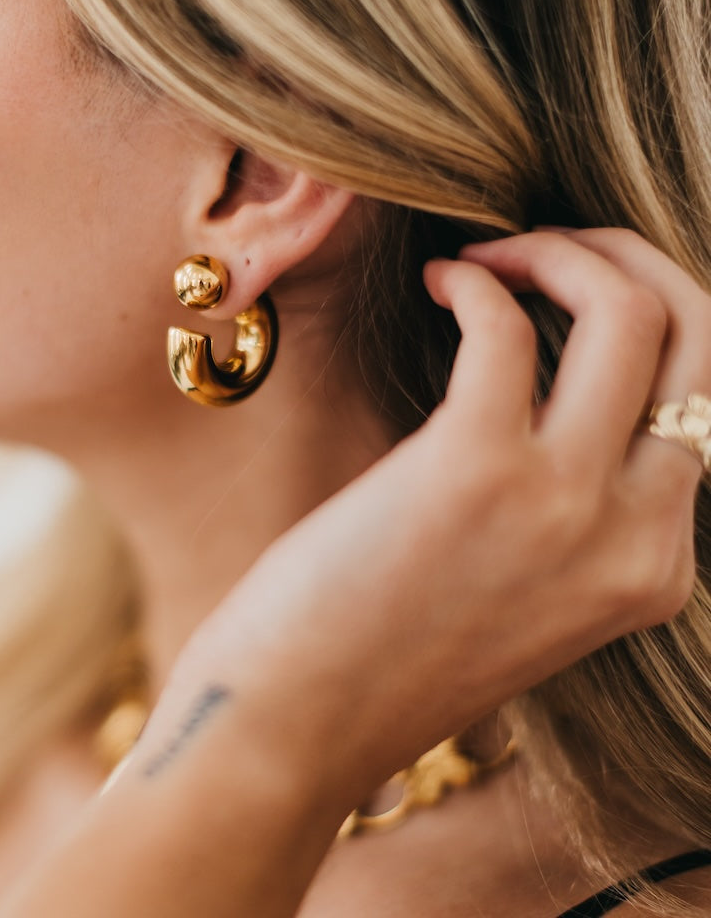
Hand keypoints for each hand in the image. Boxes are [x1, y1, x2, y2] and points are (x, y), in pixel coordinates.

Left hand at [187, 227, 705, 808]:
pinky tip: (437, 284)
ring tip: (489, 255)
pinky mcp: (474, 467)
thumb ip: (567, 512)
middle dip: (628, 261)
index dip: (644, 325)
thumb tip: (549, 387)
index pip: (704, 403)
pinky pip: (506, 325)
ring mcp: (563, 501)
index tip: (568, 298)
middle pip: (699, 338)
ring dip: (560, 250)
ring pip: (630, 312)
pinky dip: (476, 281)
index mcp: (653, 568)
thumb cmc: (383, 650)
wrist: (298, 723)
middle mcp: (634, 536)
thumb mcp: (518, 592)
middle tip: (549, 244)